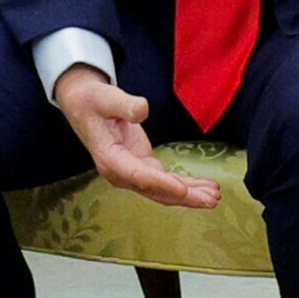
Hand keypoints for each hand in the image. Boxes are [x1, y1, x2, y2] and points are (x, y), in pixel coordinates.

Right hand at [53, 66, 219, 207]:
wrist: (84, 106)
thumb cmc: (92, 101)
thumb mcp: (105, 97)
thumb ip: (123, 104)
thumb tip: (142, 109)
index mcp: (109, 158)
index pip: (138, 176)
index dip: (161, 184)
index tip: (183, 189)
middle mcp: (121, 172)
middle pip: (155, 191)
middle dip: (184, 197)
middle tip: (210, 200)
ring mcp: (132, 172)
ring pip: (163, 191)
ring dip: (190, 195)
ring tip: (215, 196)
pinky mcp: (142, 166)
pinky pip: (166, 181)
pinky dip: (186, 185)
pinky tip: (206, 186)